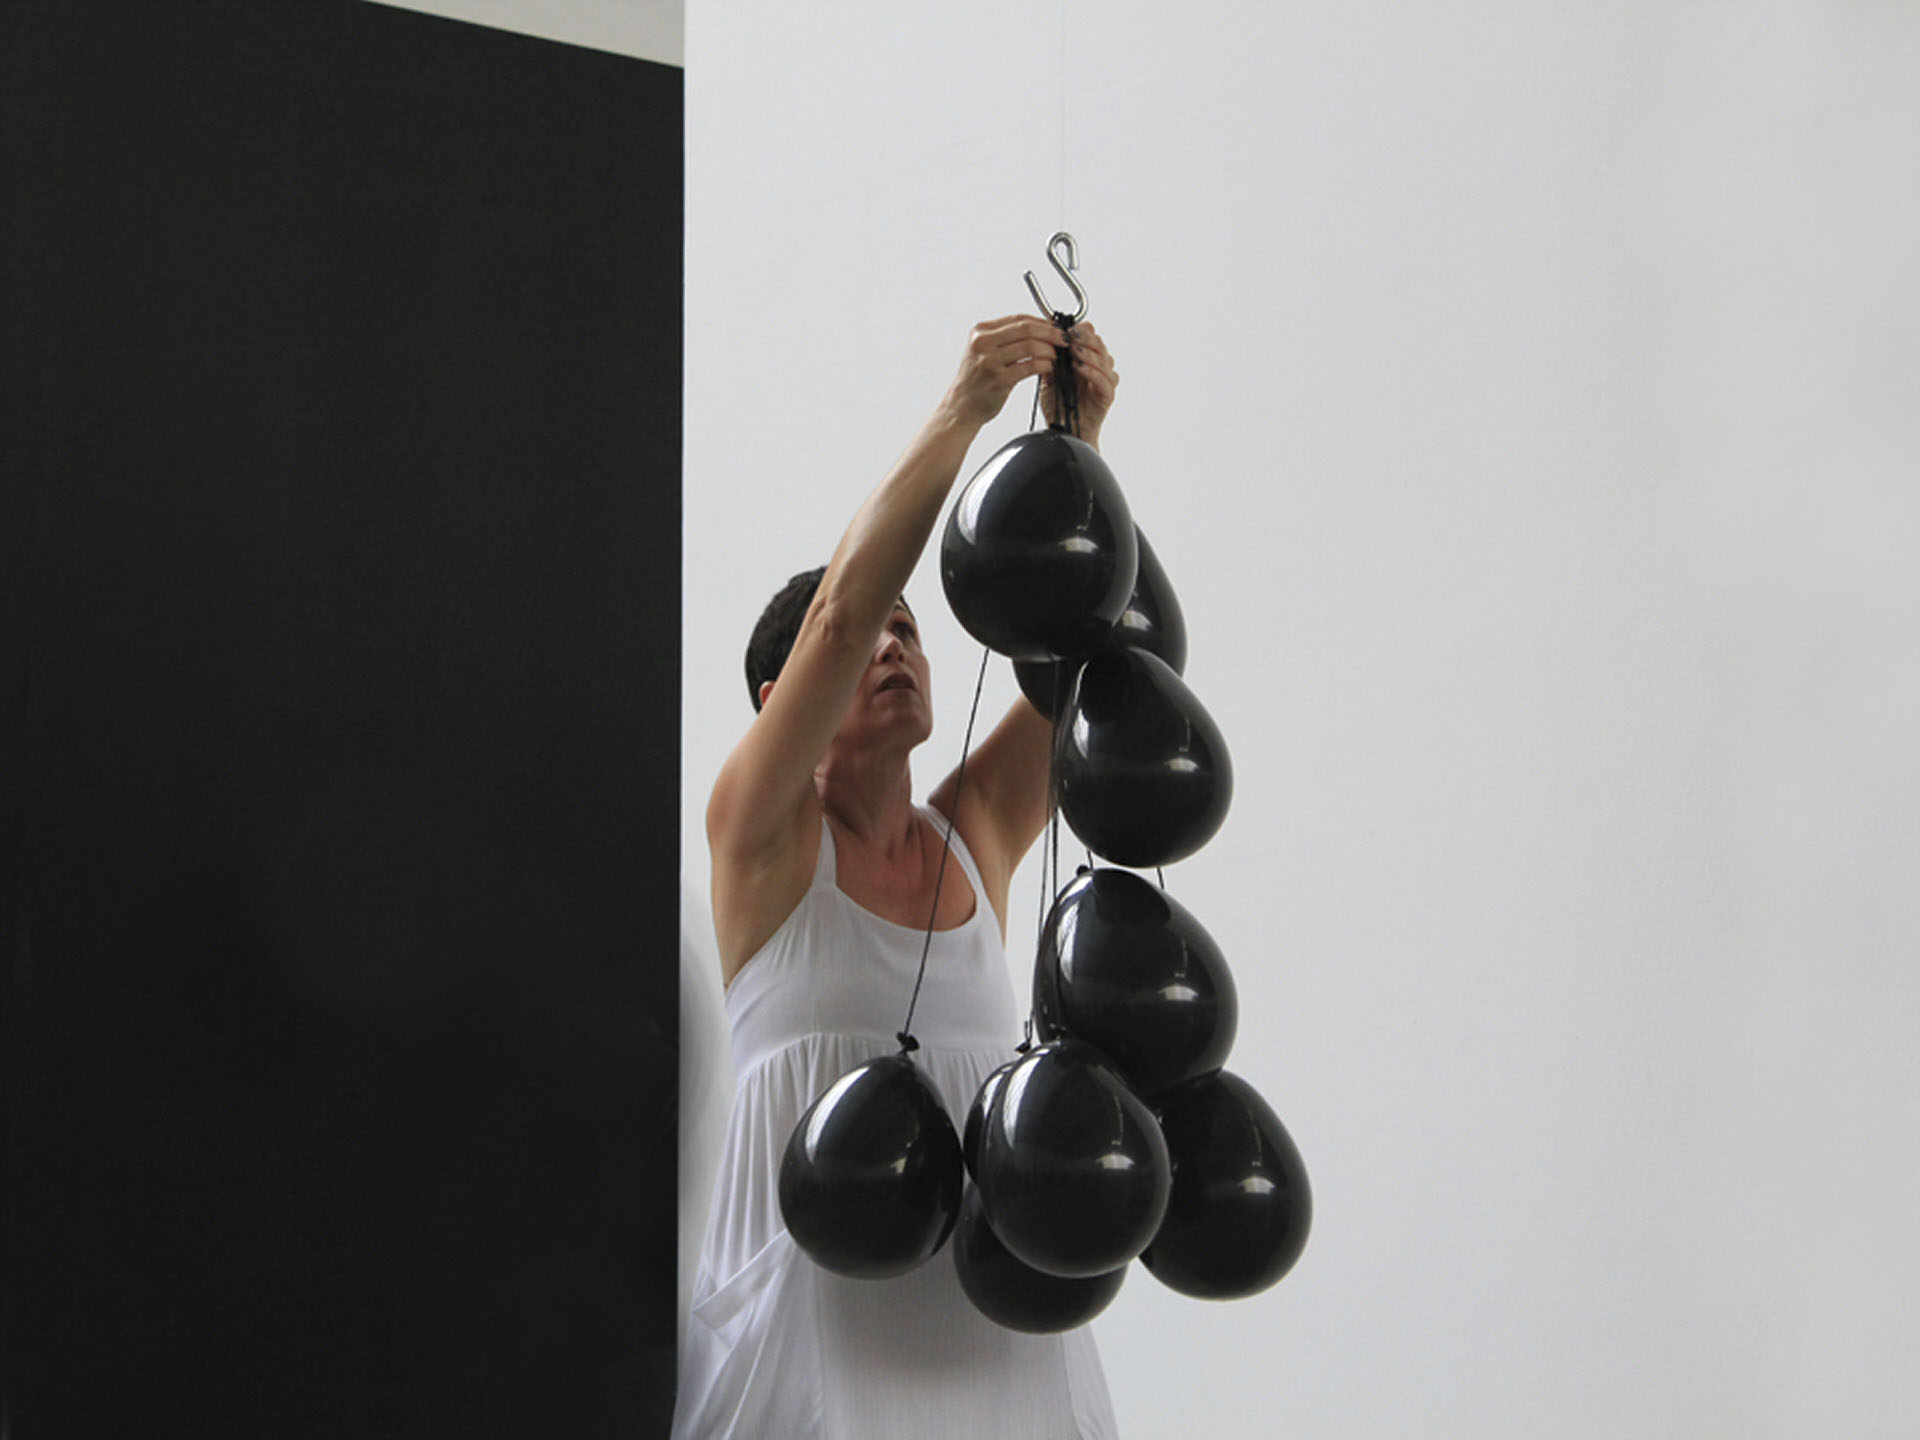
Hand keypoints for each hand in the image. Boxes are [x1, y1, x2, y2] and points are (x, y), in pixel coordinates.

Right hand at [940, 315, 1068, 428]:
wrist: (961, 406)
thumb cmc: (977, 380)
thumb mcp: (984, 351)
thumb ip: (1006, 338)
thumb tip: (1041, 328)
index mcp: (980, 331)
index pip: (1019, 319)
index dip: (1042, 322)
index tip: (1056, 329)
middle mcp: (982, 343)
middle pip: (1026, 329)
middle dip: (1050, 333)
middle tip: (1064, 340)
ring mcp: (989, 361)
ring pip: (1030, 346)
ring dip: (1049, 350)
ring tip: (1056, 356)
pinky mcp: (998, 380)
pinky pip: (1029, 367)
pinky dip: (1044, 365)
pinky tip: (1049, 367)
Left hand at [1040, 322, 1118, 446]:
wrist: (1062, 431)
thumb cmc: (1058, 405)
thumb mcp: (1048, 378)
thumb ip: (1049, 360)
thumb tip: (1043, 339)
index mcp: (1087, 360)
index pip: (1091, 337)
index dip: (1081, 331)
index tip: (1065, 328)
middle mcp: (1099, 368)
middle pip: (1099, 345)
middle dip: (1085, 338)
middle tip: (1070, 336)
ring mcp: (1105, 382)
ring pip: (1104, 360)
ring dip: (1088, 353)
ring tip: (1073, 350)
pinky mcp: (1107, 396)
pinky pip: (1104, 380)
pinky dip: (1091, 372)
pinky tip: (1079, 368)